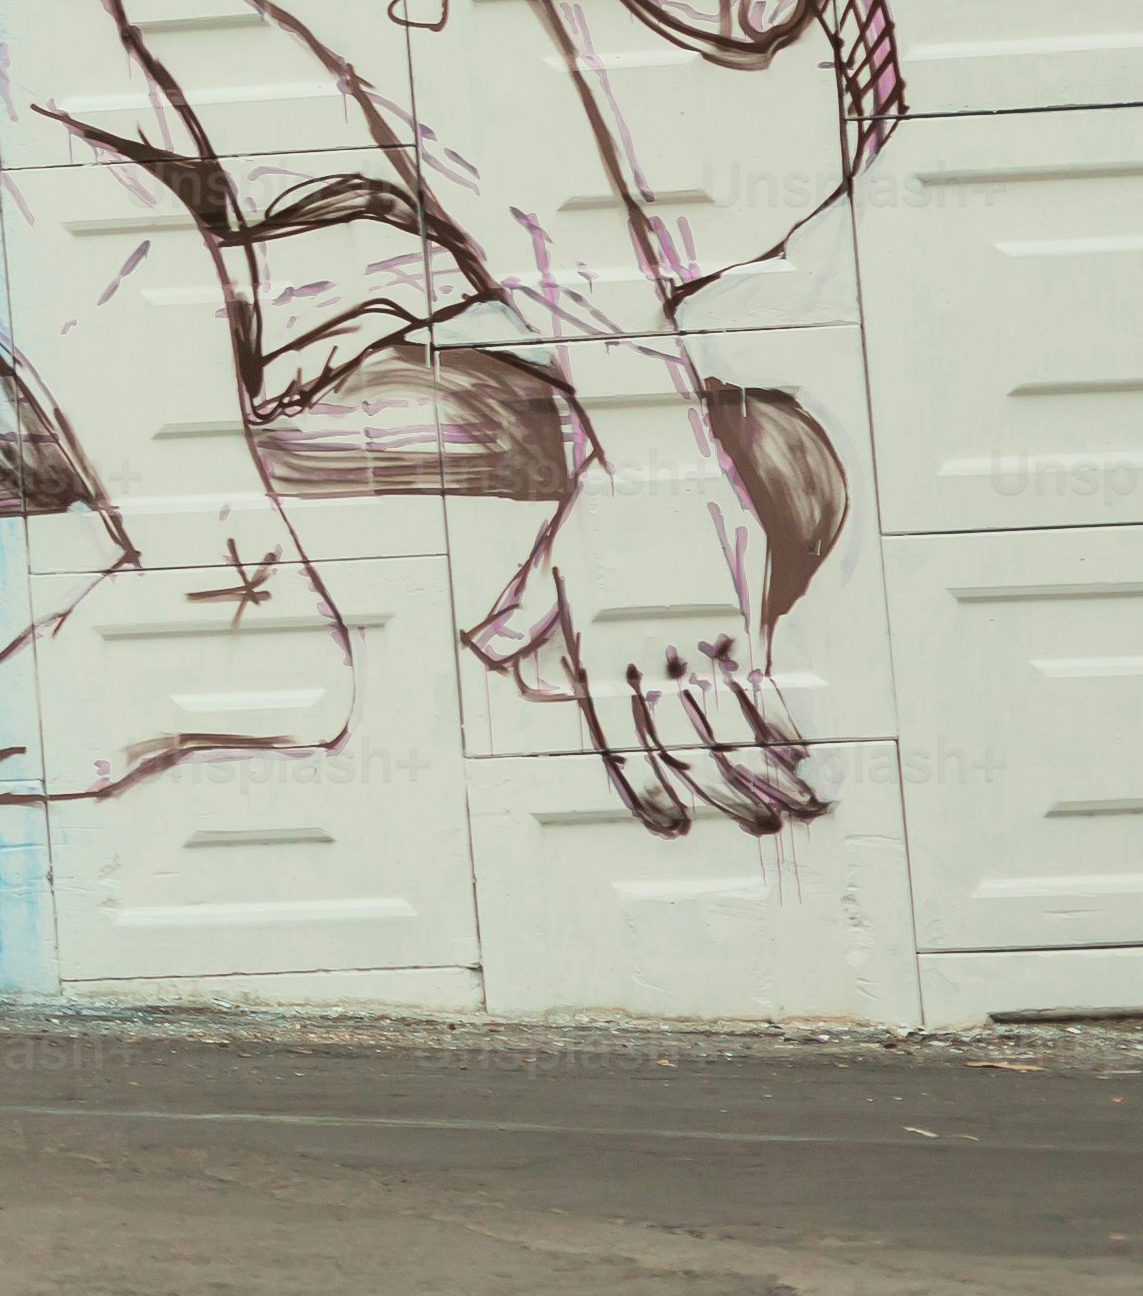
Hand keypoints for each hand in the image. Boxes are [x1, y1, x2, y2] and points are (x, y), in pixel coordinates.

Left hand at [464, 459, 830, 834]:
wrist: (661, 461)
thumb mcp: (546, 564)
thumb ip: (522, 620)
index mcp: (598, 653)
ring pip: (732, 733)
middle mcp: (648, 657)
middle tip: (748, 833)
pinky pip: (766, 692)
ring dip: (764, 783)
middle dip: (716, 801)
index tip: (667, 825)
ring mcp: (699, 643)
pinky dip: (788, 734)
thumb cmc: (599, 511)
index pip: (620, 742)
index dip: (646, 790)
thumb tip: (488, 656)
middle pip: (683, 751)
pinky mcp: (742, 621)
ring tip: (790, 818)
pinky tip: (807, 764)